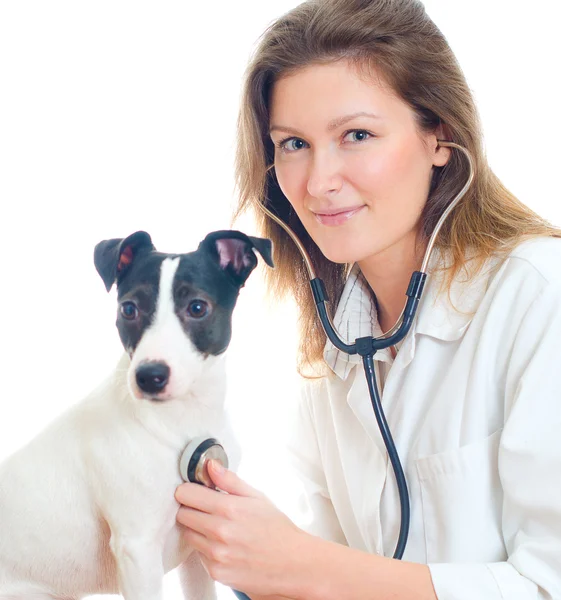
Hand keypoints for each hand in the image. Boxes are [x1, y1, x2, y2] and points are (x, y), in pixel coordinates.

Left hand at [175, 460, 309, 597]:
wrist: (292, 564)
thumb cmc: (277, 528)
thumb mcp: (257, 497)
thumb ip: (230, 480)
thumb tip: (210, 465)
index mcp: (229, 508)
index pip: (186, 494)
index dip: (189, 490)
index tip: (196, 492)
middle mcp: (219, 531)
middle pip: (182, 514)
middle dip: (191, 509)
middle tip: (207, 509)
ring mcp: (216, 554)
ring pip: (187, 535)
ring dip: (197, 529)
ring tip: (218, 528)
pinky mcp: (216, 572)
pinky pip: (198, 555)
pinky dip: (206, 549)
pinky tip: (224, 545)